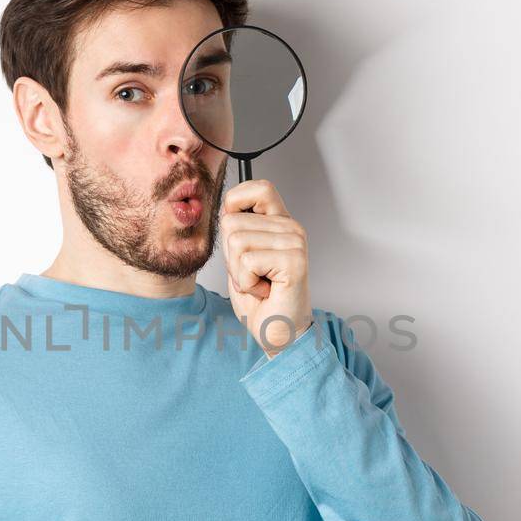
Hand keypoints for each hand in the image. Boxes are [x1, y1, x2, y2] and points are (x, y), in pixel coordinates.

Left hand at [219, 178, 312, 358]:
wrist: (278, 333)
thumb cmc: (261, 301)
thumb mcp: (240, 258)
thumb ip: (237, 230)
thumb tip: (225, 209)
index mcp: (280, 223)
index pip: (258, 187)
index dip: (236, 204)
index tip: (236, 236)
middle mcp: (291, 228)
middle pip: (232, 221)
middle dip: (230, 256)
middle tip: (253, 275)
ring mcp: (295, 243)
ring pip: (236, 241)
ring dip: (238, 272)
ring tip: (259, 283)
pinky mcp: (294, 261)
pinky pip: (246, 261)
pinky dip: (247, 283)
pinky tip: (264, 291)